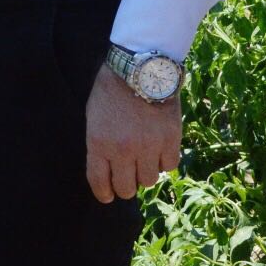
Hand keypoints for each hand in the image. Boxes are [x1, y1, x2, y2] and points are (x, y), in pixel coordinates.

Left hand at [84, 64, 181, 202]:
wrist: (140, 70)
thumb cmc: (111, 92)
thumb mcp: (94, 118)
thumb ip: (100, 145)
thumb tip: (107, 171)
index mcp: (99, 143)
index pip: (100, 182)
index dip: (104, 193)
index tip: (107, 196)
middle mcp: (124, 150)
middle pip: (127, 188)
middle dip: (126, 187)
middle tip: (128, 178)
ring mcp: (149, 147)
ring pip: (149, 180)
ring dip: (146, 172)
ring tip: (144, 158)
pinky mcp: (171, 140)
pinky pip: (170, 166)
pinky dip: (164, 161)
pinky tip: (159, 149)